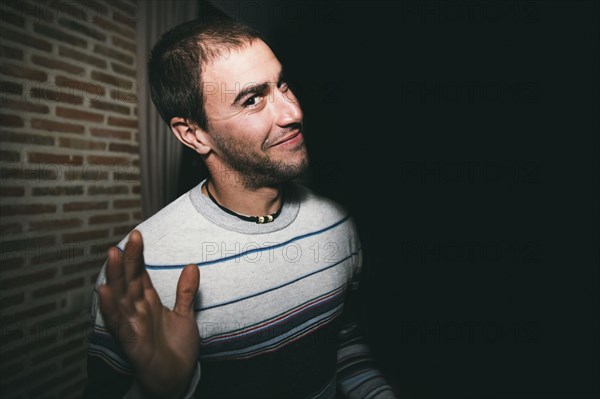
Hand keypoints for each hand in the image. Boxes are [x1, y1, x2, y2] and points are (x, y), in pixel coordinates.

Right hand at [98, 230, 199, 397]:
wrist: (177, 379)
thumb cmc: (176, 349)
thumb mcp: (185, 316)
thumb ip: (186, 292)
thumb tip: (192, 265)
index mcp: (148, 303)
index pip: (139, 274)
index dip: (137, 256)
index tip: (138, 235)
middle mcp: (136, 311)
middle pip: (129, 280)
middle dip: (128, 259)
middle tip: (131, 237)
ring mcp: (132, 326)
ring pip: (120, 297)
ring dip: (115, 276)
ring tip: (112, 254)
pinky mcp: (132, 343)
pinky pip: (120, 324)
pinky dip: (111, 308)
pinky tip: (104, 292)